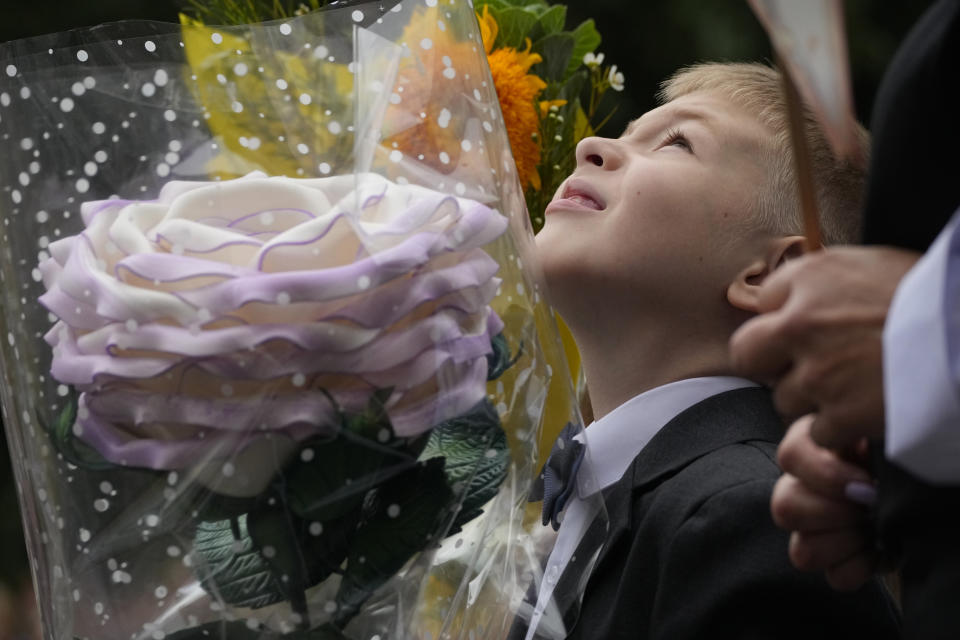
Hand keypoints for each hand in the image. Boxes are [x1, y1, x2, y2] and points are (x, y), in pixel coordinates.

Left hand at [730, 246, 918, 449]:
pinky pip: (817, 431)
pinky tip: (868, 414)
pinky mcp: (839, 413)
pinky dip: (840, 430)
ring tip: (856, 389)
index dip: (785, 319)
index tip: (808, 330)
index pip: (765, 300)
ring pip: (784, 398)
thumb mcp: (876, 266)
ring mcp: (818, 371)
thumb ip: (826, 284)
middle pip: (748, 353)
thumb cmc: (935, 297)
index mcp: (812, 276)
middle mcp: (802, 321)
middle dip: (770, 363)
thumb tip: (791, 298)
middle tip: (805, 369)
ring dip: (812, 399)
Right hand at [771, 415, 878, 590]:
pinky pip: (837, 578)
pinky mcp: (834, 562)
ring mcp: (809, 532)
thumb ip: (860, 435)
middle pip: (784, 508)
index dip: (828, 476)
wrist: (909, 486)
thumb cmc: (887, 455)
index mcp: (807, 449)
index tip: (866, 483)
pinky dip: (864, 566)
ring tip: (873, 527)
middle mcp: (797, 489)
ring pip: (802, 553)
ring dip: (846, 542)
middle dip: (834, 513)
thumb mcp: (876, 435)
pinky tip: (879, 546)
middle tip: (868, 506)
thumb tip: (856, 465)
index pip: (789, 457)